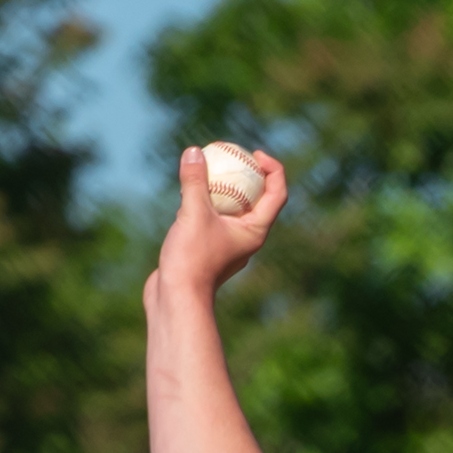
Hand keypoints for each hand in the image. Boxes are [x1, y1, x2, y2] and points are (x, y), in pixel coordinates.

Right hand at [147, 146, 286, 306]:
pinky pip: (210, 218)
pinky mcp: (207, 248)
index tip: (255, 154)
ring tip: (204, 170)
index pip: (277, 193)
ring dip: (220, 187)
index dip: (272, 168)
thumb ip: (194, 181)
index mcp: (255, 230)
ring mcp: (226, 244)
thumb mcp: (193, 214)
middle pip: (256, 198)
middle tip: (230, 154)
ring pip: (230, 208)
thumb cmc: (191, 260)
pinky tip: (185, 194)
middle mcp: (245, 237)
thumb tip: (194, 152)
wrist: (175, 300)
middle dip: (245, 173)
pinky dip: (202, 203)